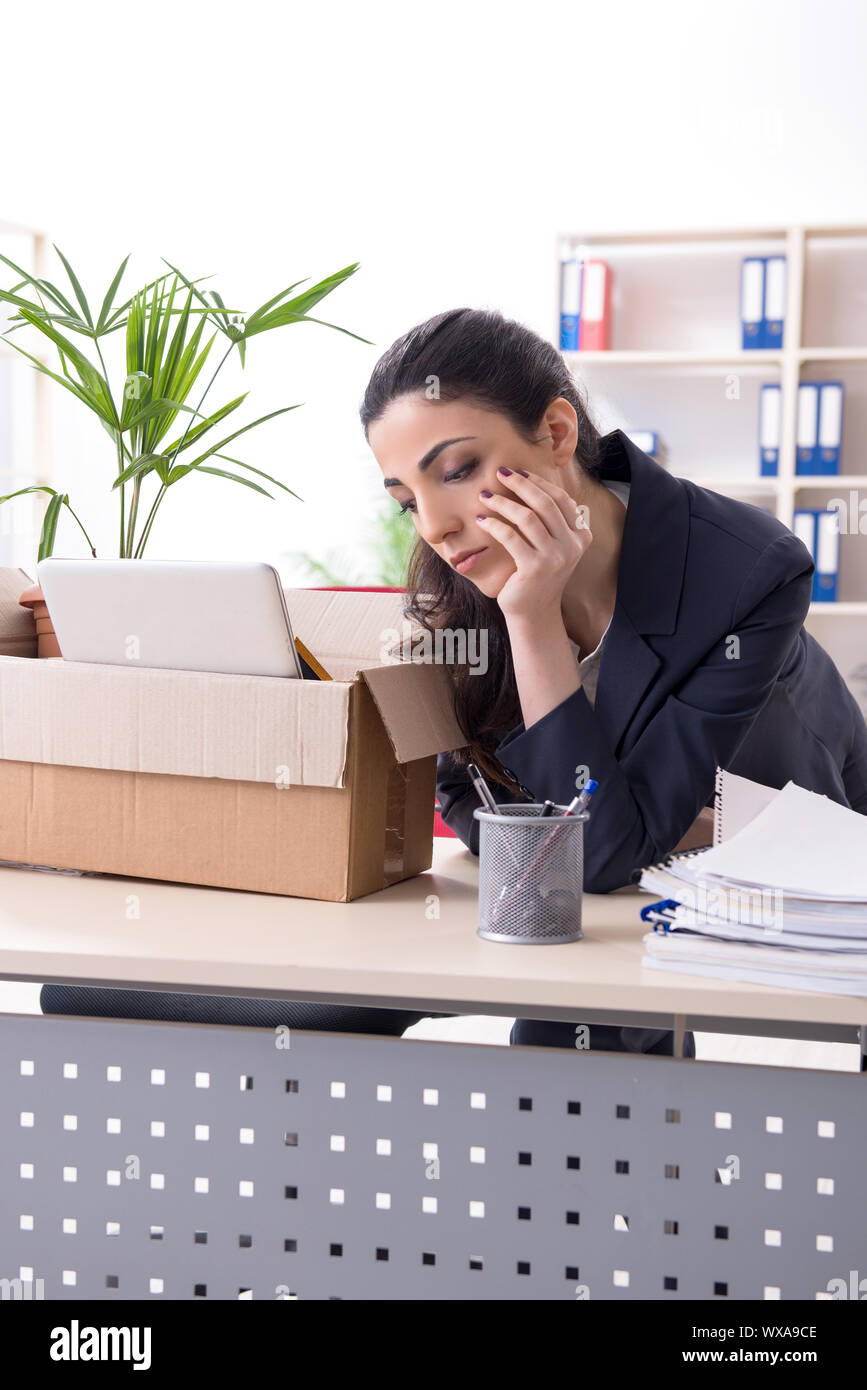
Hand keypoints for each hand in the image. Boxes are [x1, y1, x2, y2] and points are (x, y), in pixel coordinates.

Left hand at [476, 468, 592, 622]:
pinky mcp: (534, 568)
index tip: (518, 472)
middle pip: (545, 503)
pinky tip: (482, 520)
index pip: (561, 499)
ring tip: (484, 496)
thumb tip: (529, 482)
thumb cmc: (538, 574)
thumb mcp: (553, 545)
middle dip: (520, 484)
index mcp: (581, 535)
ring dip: (502, 502)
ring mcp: (555, 557)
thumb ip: (551, 520)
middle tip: (500, 473)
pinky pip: (511, 537)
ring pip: (527, 517)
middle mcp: (572, 545)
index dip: (539, 482)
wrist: (533, 612)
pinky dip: (494, 525)